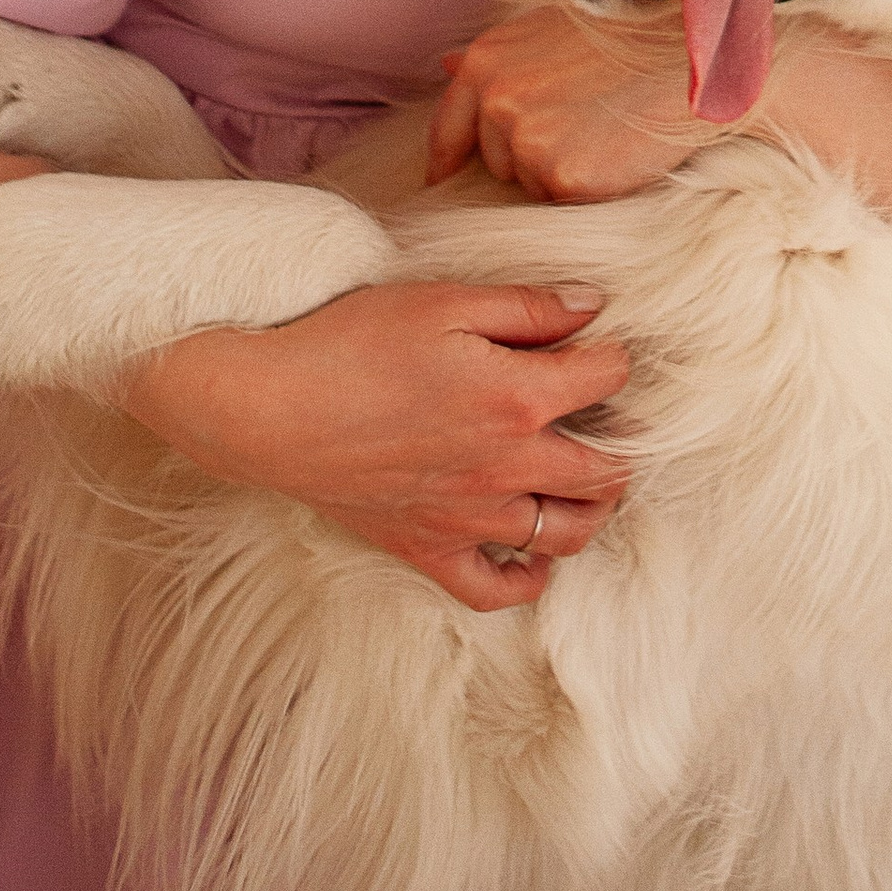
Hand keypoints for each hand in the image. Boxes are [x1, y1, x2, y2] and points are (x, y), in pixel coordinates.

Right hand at [121, 276, 629, 613]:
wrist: (268, 407)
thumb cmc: (351, 342)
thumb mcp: (444, 300)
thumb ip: (528, 307)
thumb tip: (593, 307)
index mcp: (517, 399)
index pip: (610, 378)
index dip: (615, 354)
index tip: (601, 344)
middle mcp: (506, 469)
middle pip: (608, 471)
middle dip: (623, 439)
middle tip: (607, 415)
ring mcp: (470, 518)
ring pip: (567, 536)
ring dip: (591, 508)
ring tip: (583, 475)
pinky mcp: (429, 549)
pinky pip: (497, 590)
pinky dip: (527, 577)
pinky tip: (530, 546)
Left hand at [428, 0, 722, 202]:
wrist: (686, 55)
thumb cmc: (622, 36)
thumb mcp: (547, 30)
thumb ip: (496, 57)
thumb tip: (445, 66)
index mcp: (485, 62)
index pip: (448, 129)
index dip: (447, 161)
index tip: (442, 182)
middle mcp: (496, 102)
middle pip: (495, 160)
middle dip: (527, 155)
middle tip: (581, 124)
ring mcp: (528, 142)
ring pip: (528, 184)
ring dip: (557, 172)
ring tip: (602, 131)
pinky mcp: (563, 178)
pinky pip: (562, 200)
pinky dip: (587, 187)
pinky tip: (615, 151)